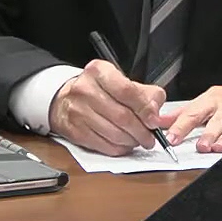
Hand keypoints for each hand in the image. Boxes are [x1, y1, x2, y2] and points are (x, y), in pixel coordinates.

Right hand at [47, 60, 166, 155]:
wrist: (65, 99)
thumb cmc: (99, 91)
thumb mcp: (122, 82)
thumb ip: (146, 94)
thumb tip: (155, 114)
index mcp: (98, 72)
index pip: (127, 91)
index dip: (145, 109)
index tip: (154, 121)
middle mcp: (84, 89)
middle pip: (122, 116)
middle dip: (141, 131)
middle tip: (150, 137)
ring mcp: (77, 110)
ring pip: (114, 134)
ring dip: (131, 141)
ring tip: (137, 140)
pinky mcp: (73, 130)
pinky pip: (103, 145)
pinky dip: (119, 148)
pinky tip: (123, 144)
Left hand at [161, 82, 221, 152]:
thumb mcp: (205, 101)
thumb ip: (183, 114)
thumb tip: (160, 122)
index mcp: (211, 100)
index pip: (193, 113)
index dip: (181, 126)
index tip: (171, 138)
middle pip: (217, 121)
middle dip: (209, 133)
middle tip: (201, 146)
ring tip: (219, 147)